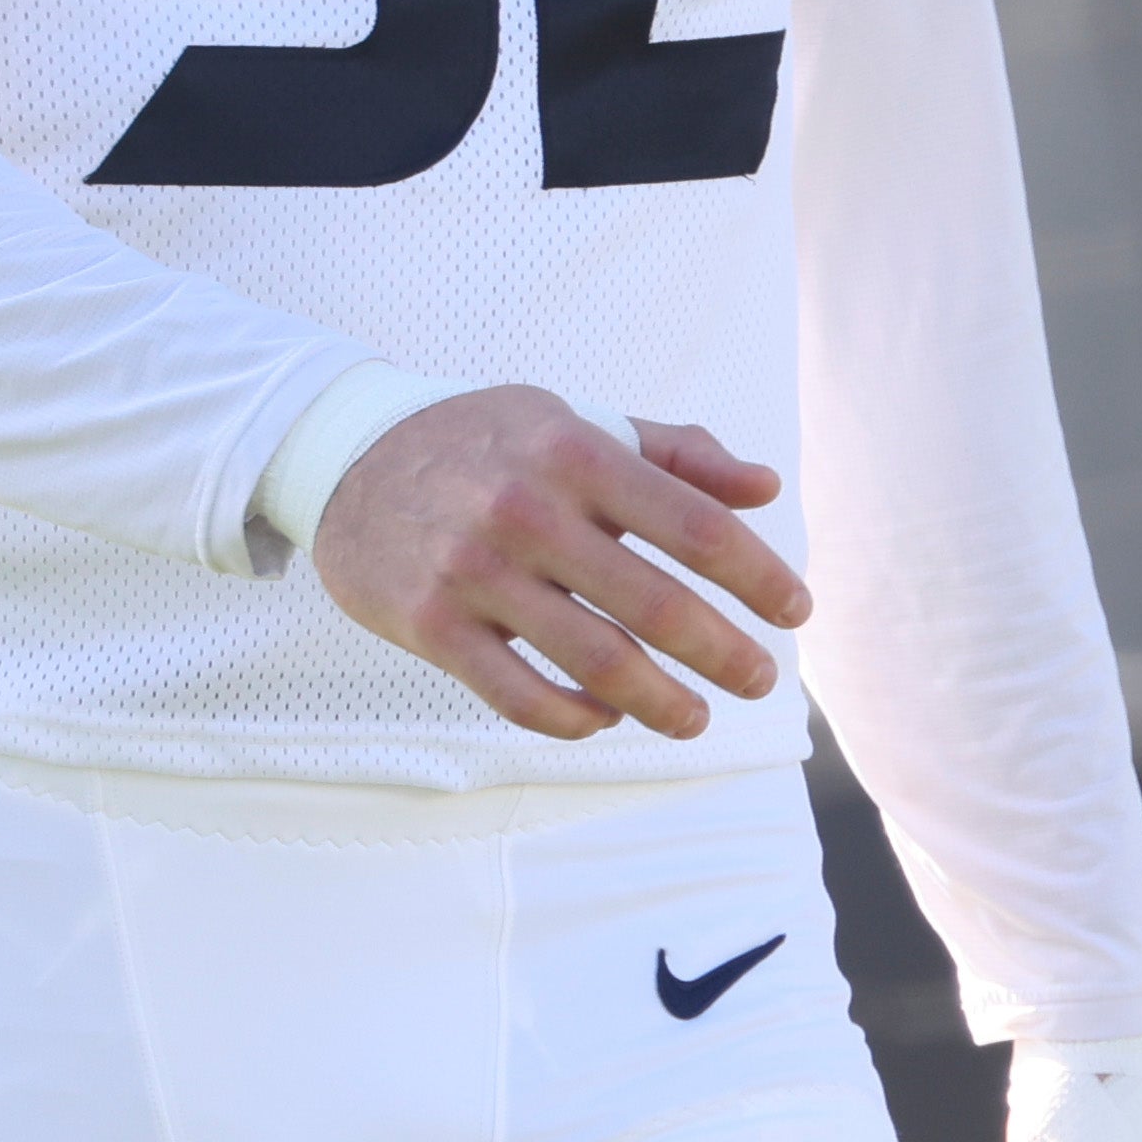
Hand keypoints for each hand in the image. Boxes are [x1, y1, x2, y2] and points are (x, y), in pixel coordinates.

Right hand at [305, 390, 810, 741]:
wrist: (346, 455)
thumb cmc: (485, 441)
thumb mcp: (575, 422)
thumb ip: (675, 454)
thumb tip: (765, 488)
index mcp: (575, 451)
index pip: (695, 525)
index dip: (758, 576)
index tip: (796, 611)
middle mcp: (527, 510)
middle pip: (656, 605)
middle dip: (724, 654)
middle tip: (760, 681)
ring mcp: (475, 572)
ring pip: (595, 663)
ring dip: (661, 703)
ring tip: (695, 718)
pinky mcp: (432, 625)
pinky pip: (520, 697)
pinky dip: (575, 719)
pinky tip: (604, 717)